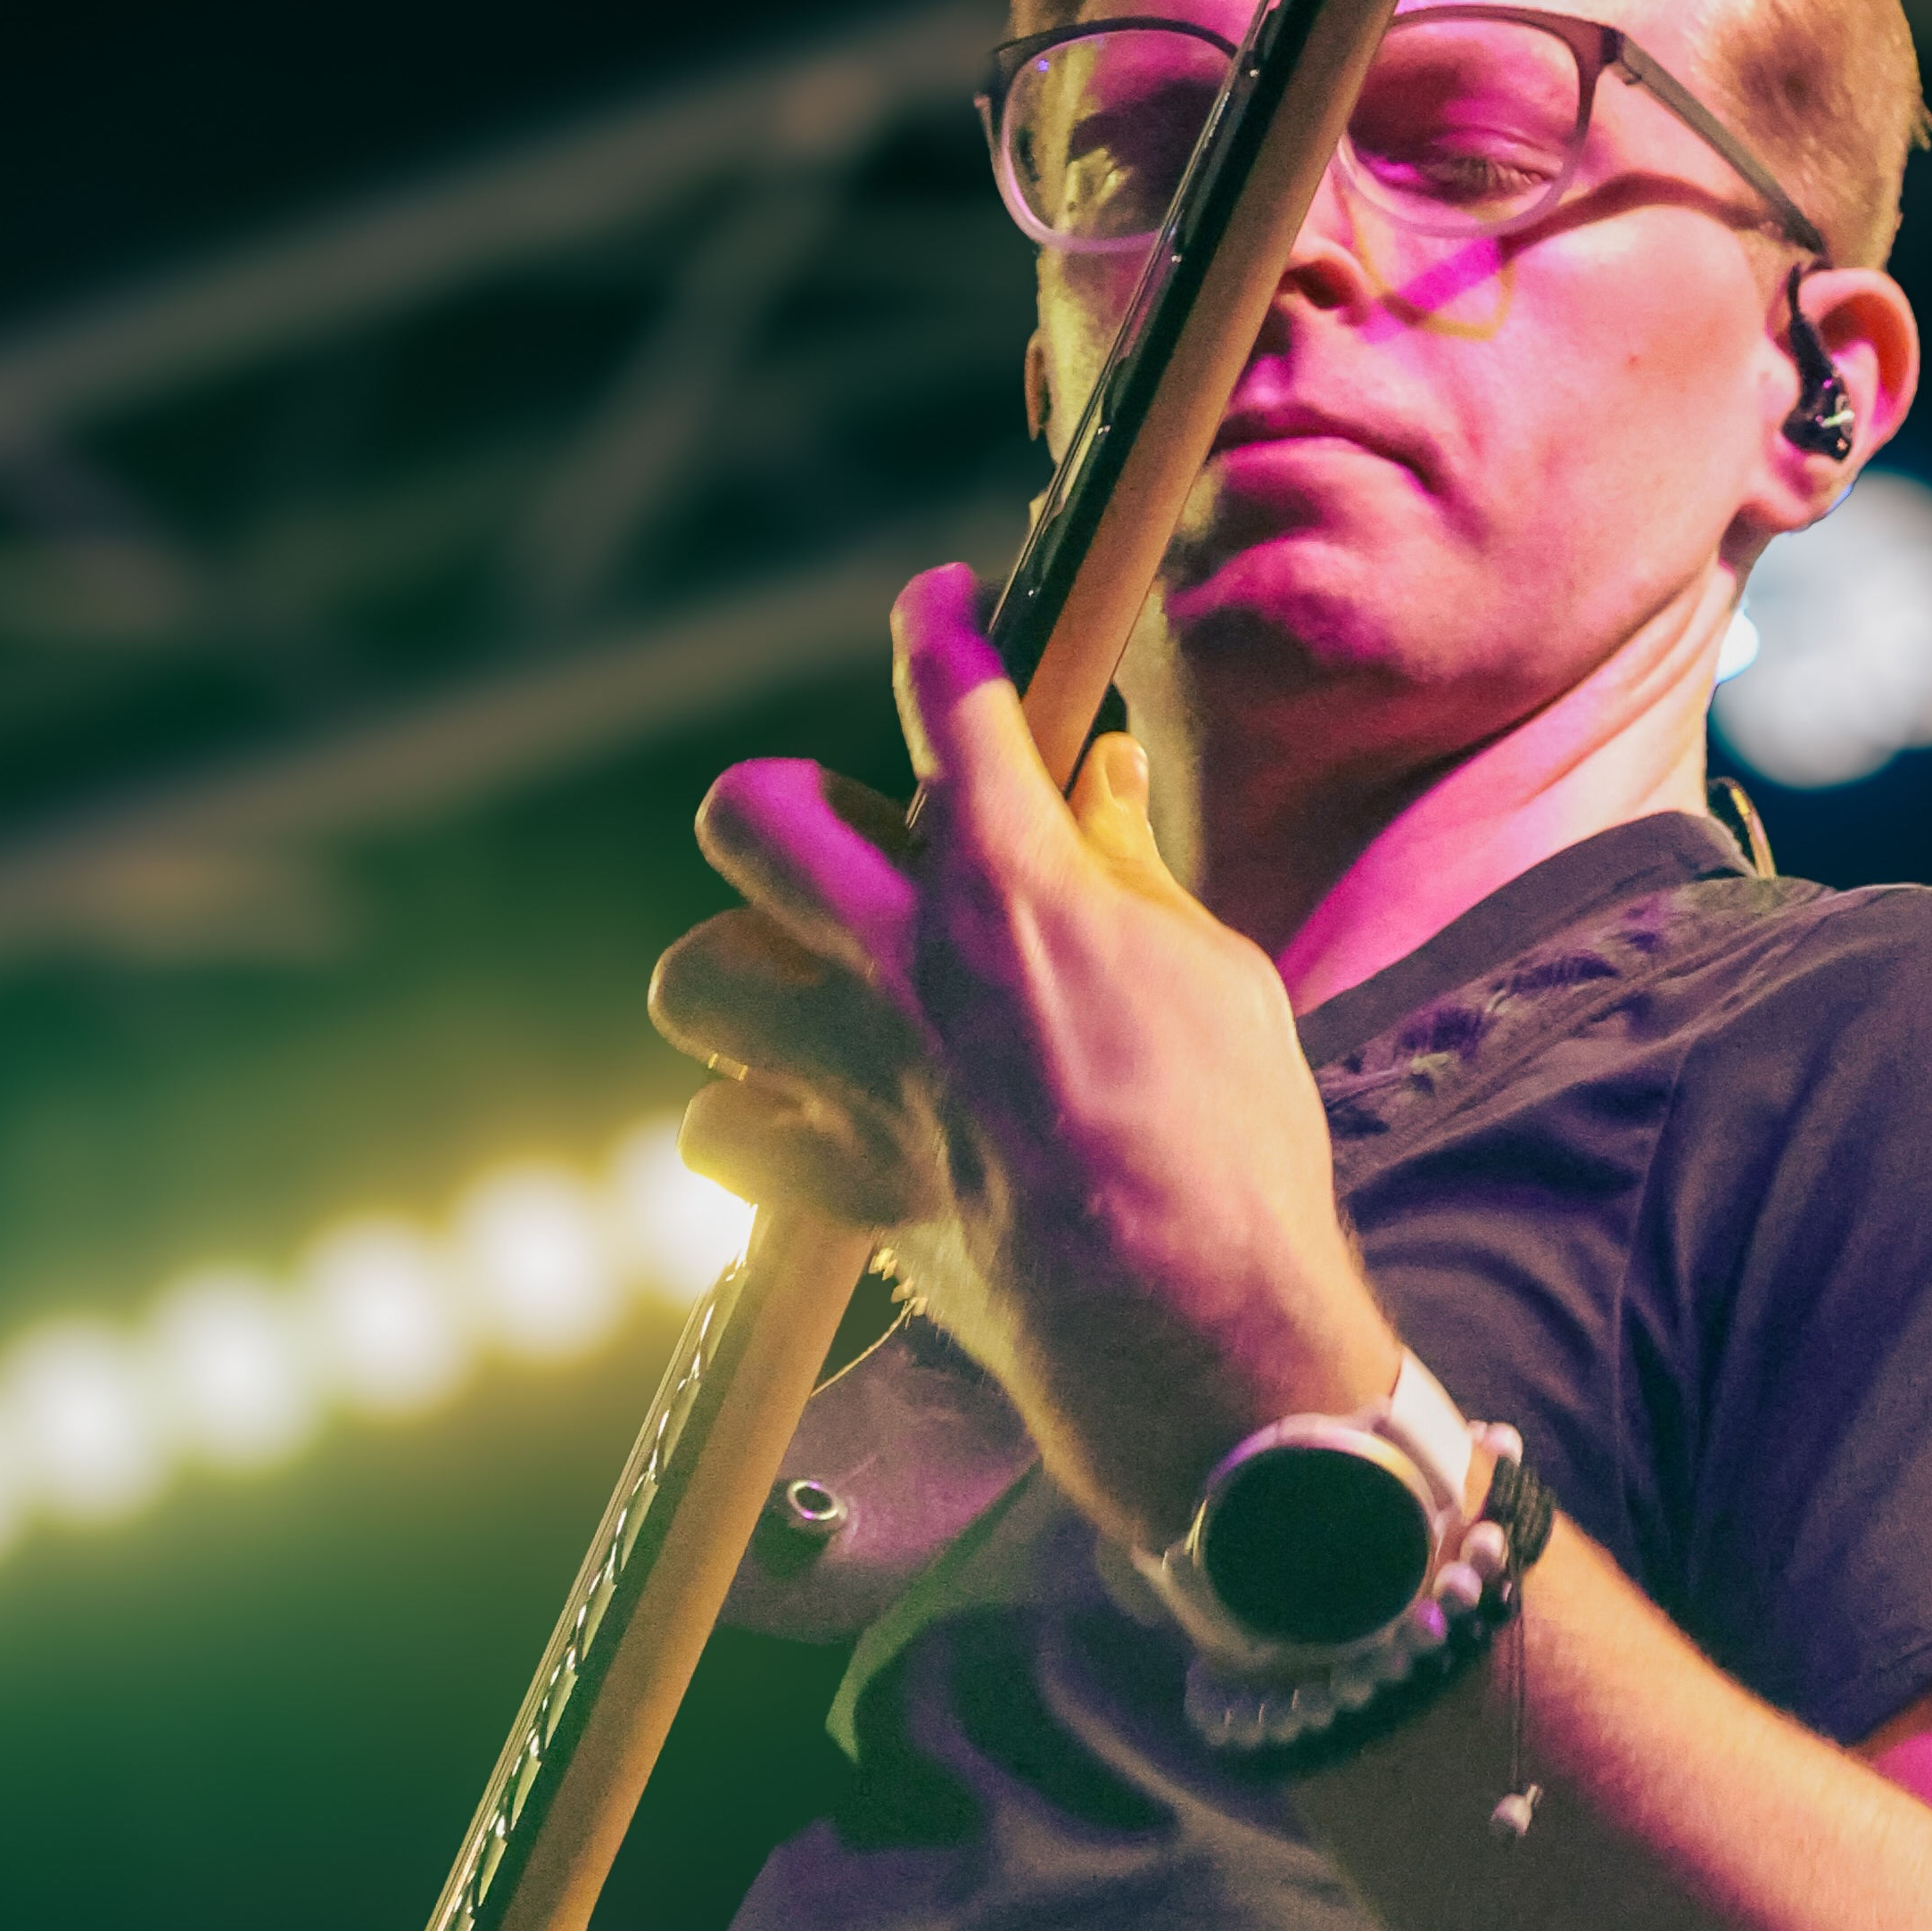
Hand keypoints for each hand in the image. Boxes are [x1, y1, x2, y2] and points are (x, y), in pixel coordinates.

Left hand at [651, 563, 1397, 1543]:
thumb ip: (1131, 866)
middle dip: (783, 805)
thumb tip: (1100, 778)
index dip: (933, 629)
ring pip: (696, 976)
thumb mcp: (1213, 969)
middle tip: (840, 841)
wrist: (1189, 1321)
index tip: (934, 609)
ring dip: (740, 974)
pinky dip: (747, 1124)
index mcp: (1014, 882)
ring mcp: (855, 1072)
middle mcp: (905, 959)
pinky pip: (717, 1132)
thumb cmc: (1235, 1144)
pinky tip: (802, 1122)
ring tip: (803, 992)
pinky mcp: (835, 1181)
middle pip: (753, 815)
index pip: (949, 699)